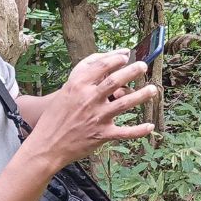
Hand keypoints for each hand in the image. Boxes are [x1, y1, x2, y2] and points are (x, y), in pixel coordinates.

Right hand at [22, 50, 156, 171]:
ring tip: (153, 90)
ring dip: (141, 96)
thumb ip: (86, 74)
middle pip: (115, 81)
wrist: (47, 144)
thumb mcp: (67, 89)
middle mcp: (88, 99)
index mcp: (78, 86)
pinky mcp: (101, 134)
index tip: (126, 56)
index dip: (116, 59)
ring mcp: (96, 117)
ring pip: (124, 104)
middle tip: (143, 66)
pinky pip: (125, 132)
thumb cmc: (58, 114)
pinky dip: (139, 130)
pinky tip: (150, 126)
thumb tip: (110, 58)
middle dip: (133, 71)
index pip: (101, 66)